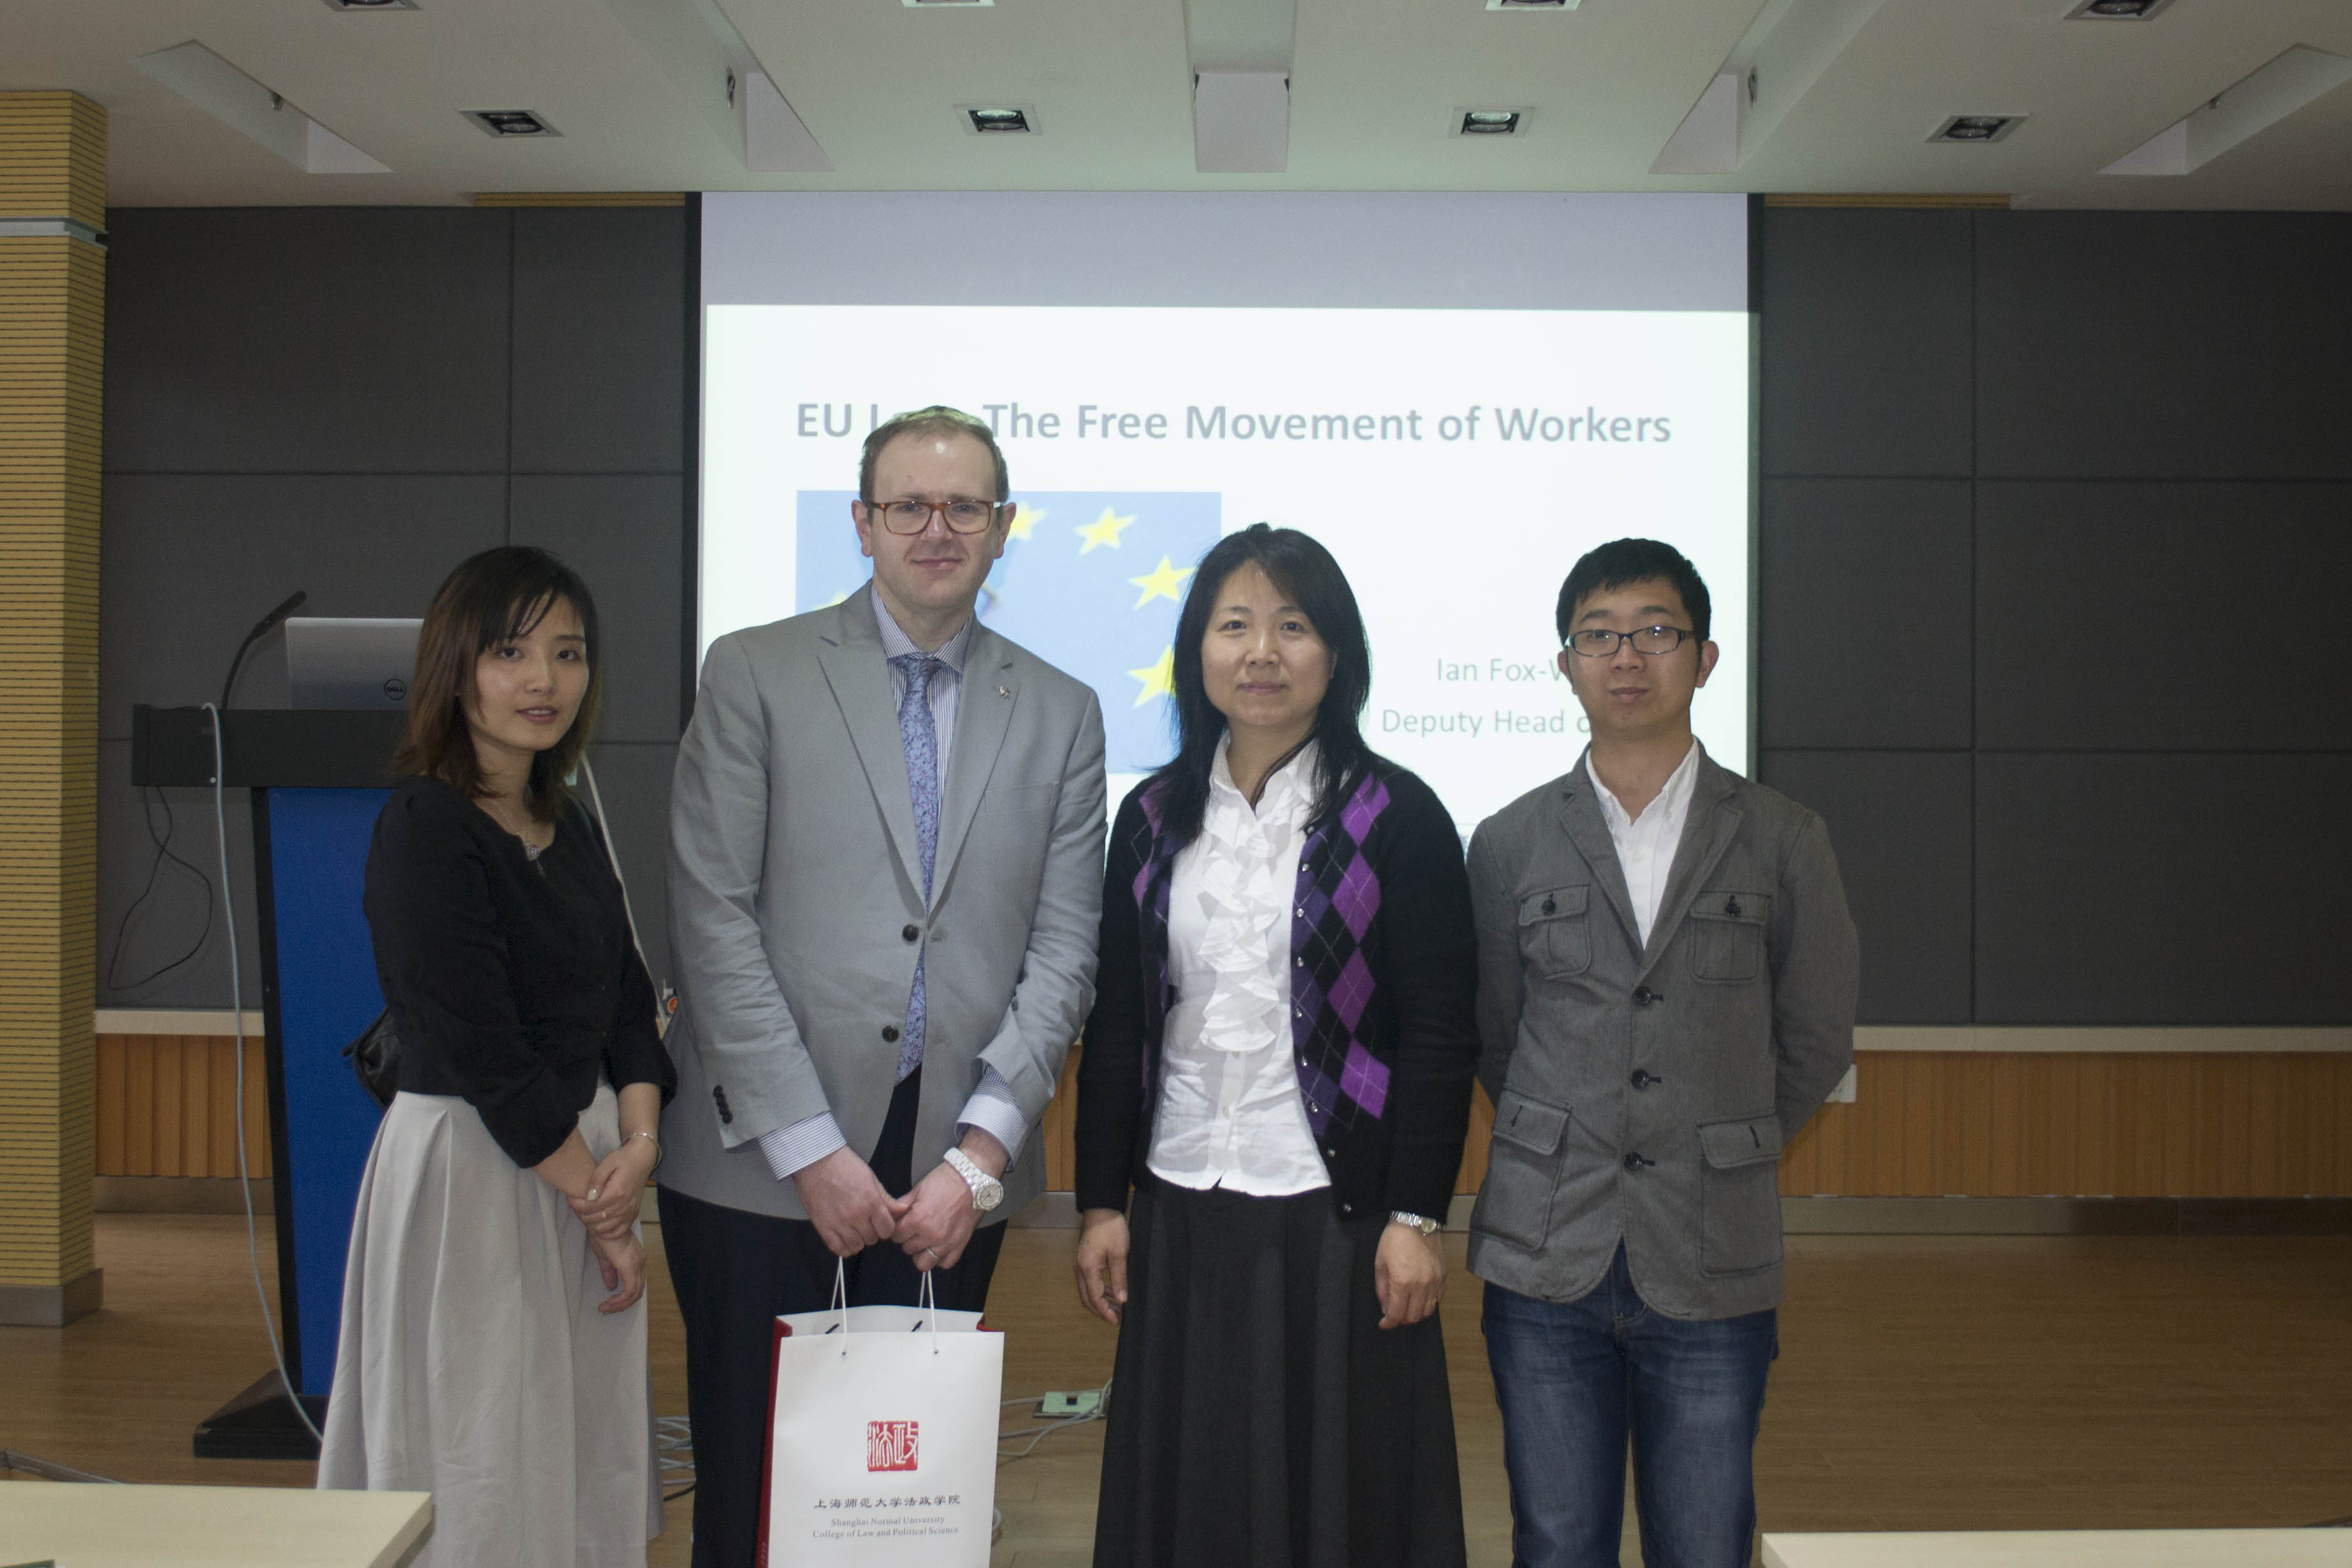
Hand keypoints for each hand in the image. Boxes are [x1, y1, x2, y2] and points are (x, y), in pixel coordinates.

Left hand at [567, 1135, 657, 1241]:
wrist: (642, 1160)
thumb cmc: (623, 1160)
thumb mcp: (607, 1163)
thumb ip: (596, 1180)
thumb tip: (588, 1196)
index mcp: (617, 1193)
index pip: (589, 1207)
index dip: (575, 1205)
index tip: (570, 1198)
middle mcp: (624, 1206)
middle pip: (594, 1219)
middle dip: (580, 1214)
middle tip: (576, 1204)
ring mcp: (629, 1213)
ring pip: (603, 1228)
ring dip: (590, 1223)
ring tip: (585, 1212)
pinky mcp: (633, 1216)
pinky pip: (617, 1232)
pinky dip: (605, 1232)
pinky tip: (598, 1223)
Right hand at [588, 1228, 645, 1314]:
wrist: (602, 1223)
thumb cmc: (603, 1235)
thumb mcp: (605, 1257)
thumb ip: (610, 1272)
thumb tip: (611, 1286)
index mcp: (637, 1259)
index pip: (636, 1283)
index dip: (624, 1296)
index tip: (609, 1302)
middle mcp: (641, 1262)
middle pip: (638, 1291)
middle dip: (622, 1304)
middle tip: (607, 1309)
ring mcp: (637, 1264)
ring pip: (635, 1294)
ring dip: (619, 1305)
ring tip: (605, 1308)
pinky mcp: (630, 1267)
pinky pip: (629, 1291)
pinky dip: (619, 1301)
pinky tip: (608, 1303)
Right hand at [793, 1146, 909, 1257]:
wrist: (816, 1161)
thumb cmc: (843, 1165)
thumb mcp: (871, 1178)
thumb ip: (887, 1199)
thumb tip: (902, 1209)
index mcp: (871, 1202)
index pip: (887, 1229)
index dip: (886, 1227)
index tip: (881, 1224)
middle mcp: (856, 1215)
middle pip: (872, 1239)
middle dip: (872, 1232)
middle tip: (867, 1223)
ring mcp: (839, 1222)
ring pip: (856, 1246)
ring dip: (858, 1240)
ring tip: (855, 1230)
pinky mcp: (823, 1226)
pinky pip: (837, 1248)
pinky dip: (843, 1247)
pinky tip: (845, 1238)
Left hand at [895, 1162, 983, 1271]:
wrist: (973, 1179)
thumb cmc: (946, 1181)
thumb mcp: (918, 1189)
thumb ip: (902, 1206)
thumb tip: (891, 1215)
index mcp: (918, 1219)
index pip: (896, 1236)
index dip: (899, 1228)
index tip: (904, 1224)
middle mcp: (931, 1234)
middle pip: (907, 1248)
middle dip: (909, 1239)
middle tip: (916, 1229)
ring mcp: (946, 1243)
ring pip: (923, 1262)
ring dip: (922, 1252)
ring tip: (926, 1241)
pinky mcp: (960, 1245)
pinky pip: (945, 1263)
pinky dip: (940, 1258)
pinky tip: (939, 1246)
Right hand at [1072, 1209, 1129, 1324]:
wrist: (1101, 1208)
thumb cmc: (1110, 1227)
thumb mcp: (1119, 1253)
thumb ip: (1119, 1278)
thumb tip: (1122, 1299)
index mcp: (1087, 1268)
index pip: (1095, 1298)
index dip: (1105, 1312)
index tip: (1117, 1321)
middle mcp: (1080, 1269)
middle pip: (1087, 1298)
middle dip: (1101, 1310)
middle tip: (1117, 1319)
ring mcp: (1080, 1264)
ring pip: (1087, 1290)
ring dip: (1100, 1301)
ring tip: (1117, 1308)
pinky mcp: (1084, 1259)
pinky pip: (1089, 1281)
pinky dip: (1099, 1290)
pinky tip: (1112, 1292)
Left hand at [1374, 1222, 1444, 1329]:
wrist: (1416, 1221)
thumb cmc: (1395, 1240)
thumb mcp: (1380, 1264)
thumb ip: (1382, 1289)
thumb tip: (1386, 1308)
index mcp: (1402, 1282)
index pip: (1396, 1314)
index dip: (1389, 1323)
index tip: (1384, 1324)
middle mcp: (1421, 1285)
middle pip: (1413, 1317)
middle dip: (1401, 1320)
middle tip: (1394, 1314)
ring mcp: (1434, 1281)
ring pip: (1428, 1311)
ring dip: (1416, 1313)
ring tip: (1407, 1306)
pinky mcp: (1443, 1276)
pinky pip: (1438, 1298)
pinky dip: (1428, 1303)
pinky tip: (1419, 1296)